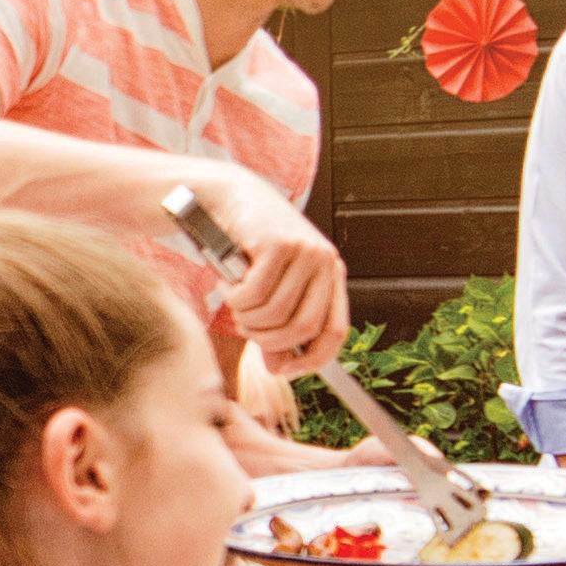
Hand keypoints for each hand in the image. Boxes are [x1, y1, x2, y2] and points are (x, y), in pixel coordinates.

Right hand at [210, 182, 354, 379]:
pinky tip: (229, 285)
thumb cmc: (251, 245)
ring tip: (236, 304)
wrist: (230, 196)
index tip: (284, 369)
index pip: (336, 332)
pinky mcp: (278, 243)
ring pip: (275, 313)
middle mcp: (325, 262)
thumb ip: (279, 326)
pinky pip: (254, 294)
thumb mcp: (271, 289)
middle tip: (247, 330)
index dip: (311, 359)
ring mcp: (304, 250)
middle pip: (304, 328)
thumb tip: (278, 367)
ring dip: (248, 319)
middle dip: (268, 341)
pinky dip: (235, 299)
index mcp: (331, 275)